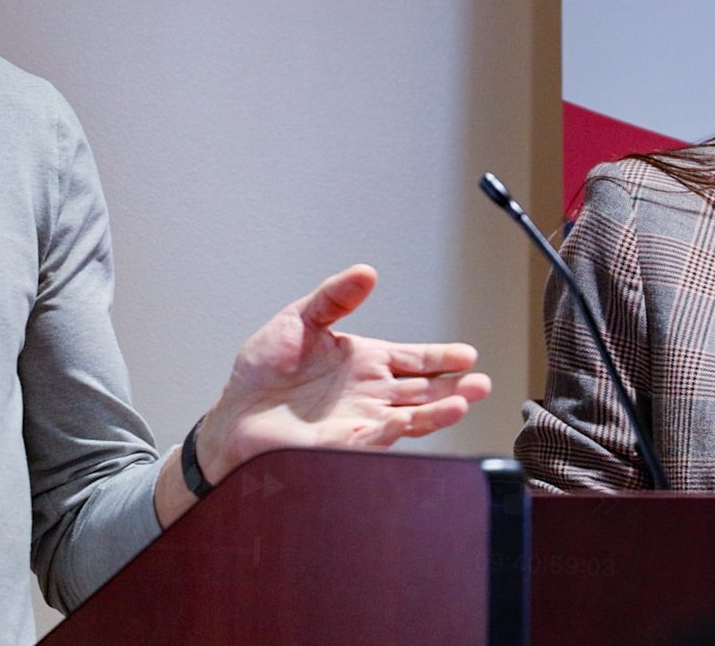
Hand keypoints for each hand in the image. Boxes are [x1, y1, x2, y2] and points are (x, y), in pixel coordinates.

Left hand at [198, 265, 491, 480]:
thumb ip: (334, 297)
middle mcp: (369, 392)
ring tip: (464, 400)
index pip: (413, 358)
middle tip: (481, 383)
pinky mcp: (343, 444)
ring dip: (438, 411)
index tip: (468, 355)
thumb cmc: (262, 372)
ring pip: (410, 416)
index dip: (441, 357)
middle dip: (454, 386)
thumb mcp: (299, 320)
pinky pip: (378, 437)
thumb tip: (366, 271)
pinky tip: (416, 420)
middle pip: (422, 390)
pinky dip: (400, 429)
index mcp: (364, 361)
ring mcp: (360, 419)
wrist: (233, 415)